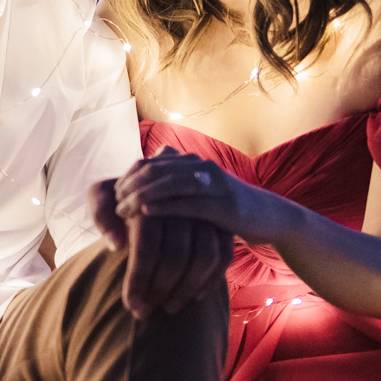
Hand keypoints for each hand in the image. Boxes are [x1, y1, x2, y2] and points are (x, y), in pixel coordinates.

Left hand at [92, 175, 232, 318]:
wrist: (150, 194)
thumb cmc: (123, 201)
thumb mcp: (105, 197)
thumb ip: (101, 211)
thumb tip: (116, 244)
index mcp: (151, 198)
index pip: (147, 245)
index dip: (139, 278)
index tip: (131, 305)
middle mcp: (181, 203)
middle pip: (176, 255)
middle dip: (160, 289)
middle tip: (146, 312)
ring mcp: (205, 214)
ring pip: (204, 257)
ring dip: (186, 289)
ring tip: (168, 308)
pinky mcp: (222, 226)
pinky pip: (223, 256)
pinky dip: (211, 280)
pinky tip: (195, 299)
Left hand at [115, 151, 282, 240]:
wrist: (267, 217)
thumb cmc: (224, 210)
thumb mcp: (195, 196)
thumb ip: (171, 191)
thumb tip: (137, 194)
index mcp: (190, 163)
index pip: (150, 163)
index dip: (128, 177)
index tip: (112, 195)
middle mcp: (200, 166)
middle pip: (156, 170)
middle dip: (130, 186)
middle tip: (113, 205)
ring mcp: (213, 183)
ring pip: (169, 183)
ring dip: (142, 196)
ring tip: (123, 210)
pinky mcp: (223, 204)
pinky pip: (190, 203)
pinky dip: (166, 207)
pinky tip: (147, 214)